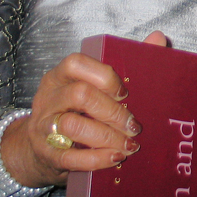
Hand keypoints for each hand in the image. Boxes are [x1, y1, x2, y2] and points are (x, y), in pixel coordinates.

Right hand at [0, 31, 167, 189]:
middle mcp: (49, 96)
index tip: (126, 93)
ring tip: (128, 145)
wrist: (38, 150)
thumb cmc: (76, 111)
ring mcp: (43, 126)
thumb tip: (158, 38)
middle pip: (79, 95)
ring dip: (106, 137)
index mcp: (61, 75)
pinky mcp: (46, 154)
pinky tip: (115, 158)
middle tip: (134, 126)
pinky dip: (96, 159)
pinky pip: (69, 157)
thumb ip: (126, 62)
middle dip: (112, 112)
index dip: (104, 76)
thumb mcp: (93, 86)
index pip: (76, 64)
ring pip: (72, 125)